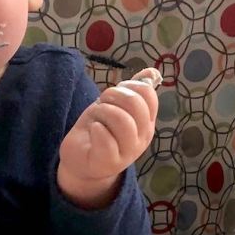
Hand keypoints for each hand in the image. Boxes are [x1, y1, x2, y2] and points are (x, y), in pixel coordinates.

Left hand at [58, 78, 158, 208]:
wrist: (82, 162)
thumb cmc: (100, 131)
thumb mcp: (116, 106)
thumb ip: (134, 90)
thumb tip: (152, 72)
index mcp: (147, 122)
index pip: (148, 95)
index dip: (129, 86)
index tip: (115, 94)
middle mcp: (142, 137)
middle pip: (136, 104)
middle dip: (112, 96)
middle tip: (102, 104)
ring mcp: (128, 152)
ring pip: (122, 119)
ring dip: (102, 112)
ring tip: (96, 118)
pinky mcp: (109, 162)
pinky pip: (106, 139)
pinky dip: (96, 129)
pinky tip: (93, 131)